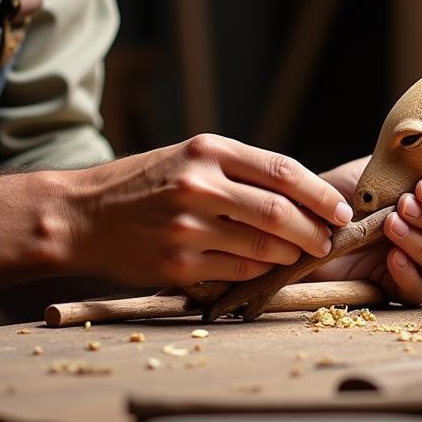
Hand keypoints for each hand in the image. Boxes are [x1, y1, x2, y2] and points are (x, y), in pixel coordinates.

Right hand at [59, 133, 352, 286]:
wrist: (82, 214)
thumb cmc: (142, 184)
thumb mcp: (187, 157)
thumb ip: (237, 170)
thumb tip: (299, 194)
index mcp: (207, 150)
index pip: (281, 171)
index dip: (318, 194)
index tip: (339, 210)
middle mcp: (198, 184)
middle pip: (279, 212)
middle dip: (314, 230)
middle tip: (328, 239)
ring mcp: (187, 226)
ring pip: (263, 247)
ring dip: (291, 254)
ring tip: (300, 253)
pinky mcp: (178, 264)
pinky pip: (237, 271)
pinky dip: (258, 271)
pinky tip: (262, 267)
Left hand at [306, 154, 421, 305]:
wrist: (301, 220)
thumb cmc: (337, 192)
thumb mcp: (370, 172)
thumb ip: (401, 171)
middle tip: (404, 205)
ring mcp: (417, 261)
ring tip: (391, 227)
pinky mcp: (395, 287)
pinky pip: (419, 292)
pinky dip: (409, 275)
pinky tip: (391, 258)